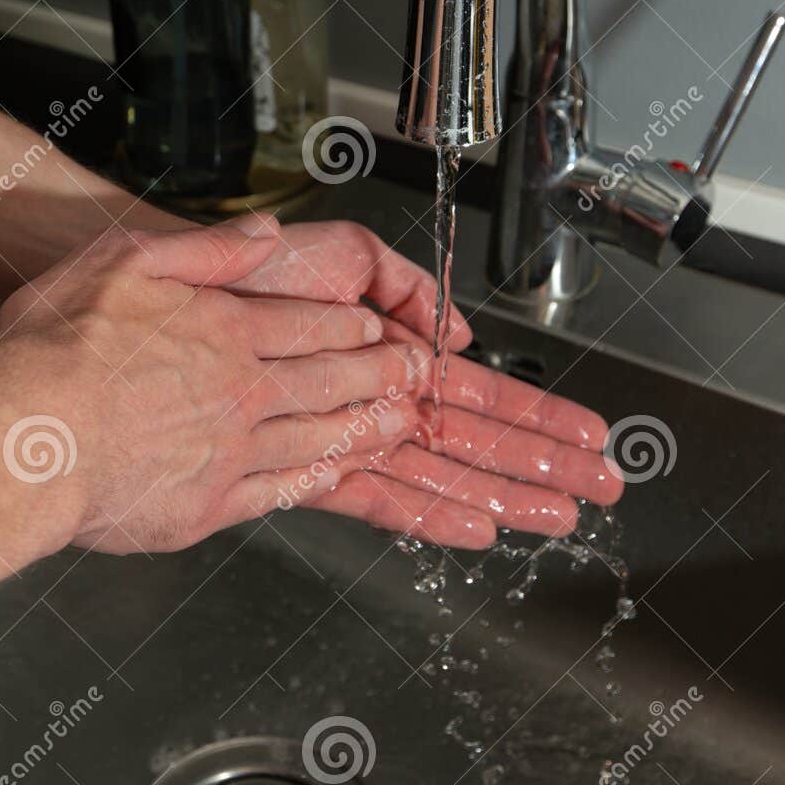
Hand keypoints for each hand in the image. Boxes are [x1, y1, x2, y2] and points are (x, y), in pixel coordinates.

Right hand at [0, 217, 440, 553]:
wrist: (22, 441)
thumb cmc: (52, 352)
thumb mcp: (122, 262)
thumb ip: (204, 249)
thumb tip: (262, 236)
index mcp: (225, 330)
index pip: (310, 324)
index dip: (351, 325)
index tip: (378, 328)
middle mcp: (241, 392)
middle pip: (332, 380)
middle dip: (382, 374)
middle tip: (418, 374)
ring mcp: (230, 453)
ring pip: (321, 437)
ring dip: (368, 426)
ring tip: (402, 422)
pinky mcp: (208, 507)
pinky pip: (283, 492)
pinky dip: (319, 480)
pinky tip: (337, 476)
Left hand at [222, 219, 623, 543]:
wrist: (183, 296)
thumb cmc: (253, 269)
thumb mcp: (346, 254)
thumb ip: (406, 285)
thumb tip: (454, 335)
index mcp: (394, 351)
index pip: (480, 391)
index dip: (537, 415)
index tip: (589, 435)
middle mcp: (378, 398)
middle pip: (474, 440)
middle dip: (541, 465)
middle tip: (601, 488)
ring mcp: (349, 435)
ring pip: (439, 474)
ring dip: (502, 495)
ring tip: (560, 517)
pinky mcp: (309, 467)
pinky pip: (376, 497)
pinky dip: (427, 514)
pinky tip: (477, 530)